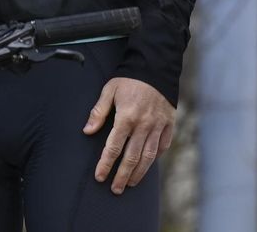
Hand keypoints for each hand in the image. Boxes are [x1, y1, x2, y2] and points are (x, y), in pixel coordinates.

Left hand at [84, 77, 175, 194]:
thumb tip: (87, 131)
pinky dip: (156, 157)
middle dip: (122, 176)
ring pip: (149, 157)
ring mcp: (158, 126)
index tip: (99, 176)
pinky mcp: (169, 124)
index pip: (113, 148)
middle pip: (132, 158)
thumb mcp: (109, 90)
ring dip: (139, 173)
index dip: (105, 164)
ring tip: (130, 183)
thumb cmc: (129, 79)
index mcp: (126, 118)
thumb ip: (98, 112)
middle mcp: (144, 125)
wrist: (156, 66)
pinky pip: (163, 146)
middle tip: (115, 189)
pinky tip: (148, 165)